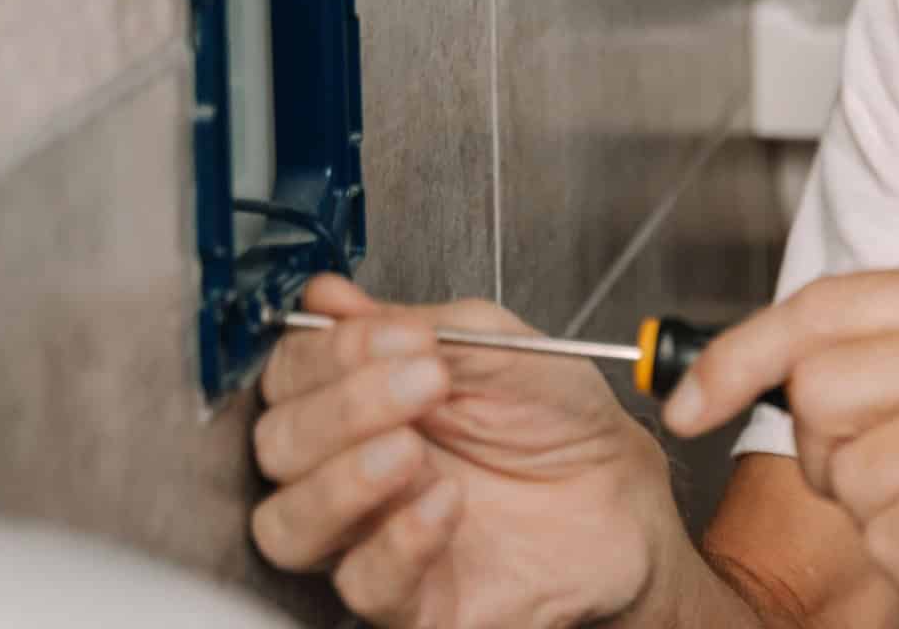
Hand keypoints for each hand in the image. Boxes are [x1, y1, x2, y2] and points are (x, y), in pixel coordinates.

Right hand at [249, 276, 690, 627]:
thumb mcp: (498, 347)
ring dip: (344, 479)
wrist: (621, 494)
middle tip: (420, 383)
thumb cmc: (558, 421)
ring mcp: (369, 536)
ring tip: (412, 448)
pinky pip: (365, 583)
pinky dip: (399, 539)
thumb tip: (328, 298)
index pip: (290, 374)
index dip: (330, 352)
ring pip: (288, 526)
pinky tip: (445, 502)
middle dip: (342, 408)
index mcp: (359, 397)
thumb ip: (415, 324)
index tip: (402, 337)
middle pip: (277, 446)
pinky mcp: (407, 599)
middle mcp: (348, 467)